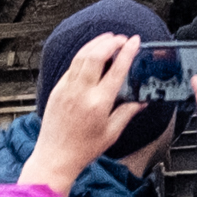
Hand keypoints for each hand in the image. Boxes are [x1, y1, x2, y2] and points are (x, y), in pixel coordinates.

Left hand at [20, 32, 139, 196]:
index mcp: (98, 103)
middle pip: (96, 55)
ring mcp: (66, 89)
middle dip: (110, 42)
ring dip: (96, 43)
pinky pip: (72, 66)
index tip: (135, 41)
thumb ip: (127, 113)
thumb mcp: (111, 133)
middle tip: (122, 39)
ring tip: (108, 39)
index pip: (116, 69)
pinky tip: (91, 55)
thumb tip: (142, 101)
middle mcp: (81, 92)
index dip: (127, 52)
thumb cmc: (83, 149)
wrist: (54, 158)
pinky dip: (84, 56)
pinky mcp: (57, 90)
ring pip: (81, 56)